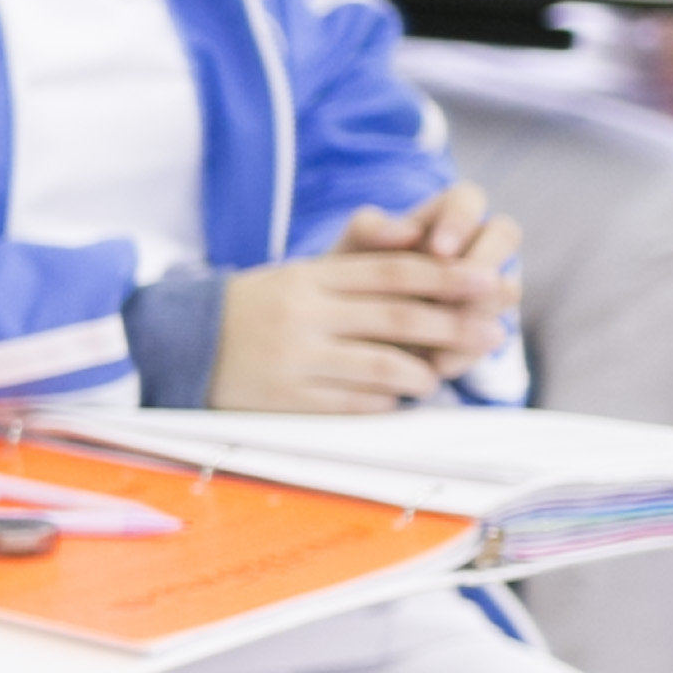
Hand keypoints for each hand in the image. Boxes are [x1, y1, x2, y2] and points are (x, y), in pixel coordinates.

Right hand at [213, 196, 515, 411]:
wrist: (178, 346)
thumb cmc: (255, 309)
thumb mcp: (297, 278)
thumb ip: (354, 273)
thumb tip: (429, 270)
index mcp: (309, 278)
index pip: (391, 272)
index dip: (444, 275)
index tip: (486, 278)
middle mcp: (304, 314)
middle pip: (396, 317)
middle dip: (453, 325)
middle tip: (493, 332)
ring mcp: (294, 358)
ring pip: (381, 365)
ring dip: (422, 372)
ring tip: (439, 374)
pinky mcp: (286, 398)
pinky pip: (353, 403)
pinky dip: (384, 400)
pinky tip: (396, 398)